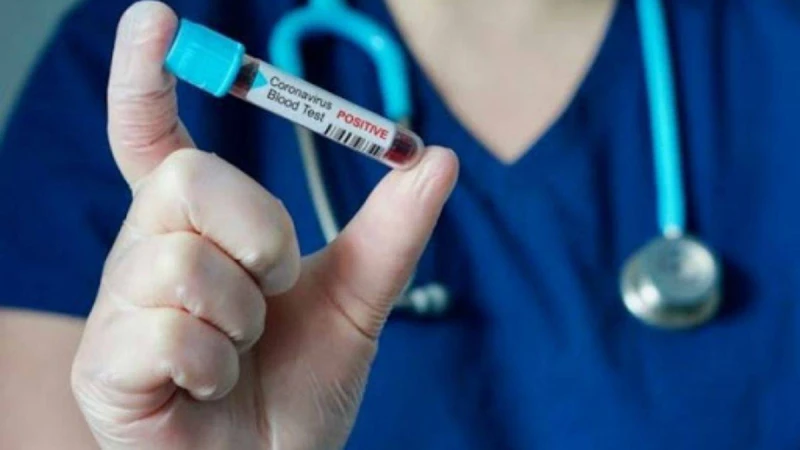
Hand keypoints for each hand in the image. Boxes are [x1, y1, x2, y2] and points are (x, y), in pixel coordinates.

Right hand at [70, 2, 457, 448]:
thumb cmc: (301, 390)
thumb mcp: (357, 303)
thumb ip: (391, 231)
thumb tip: (435, 155)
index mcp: (198, 230)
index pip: (153, 138)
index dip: (147, 78)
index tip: (157, 19)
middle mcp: (146, 254)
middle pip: (187, 180)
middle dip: (260, 234)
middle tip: (277, 283)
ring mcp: (120, 310)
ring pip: (182, 262)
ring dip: (245, 315)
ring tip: (244, 352)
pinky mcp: (104, 366)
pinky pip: (170, 332)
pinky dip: (217, 365)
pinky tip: (212, 387)